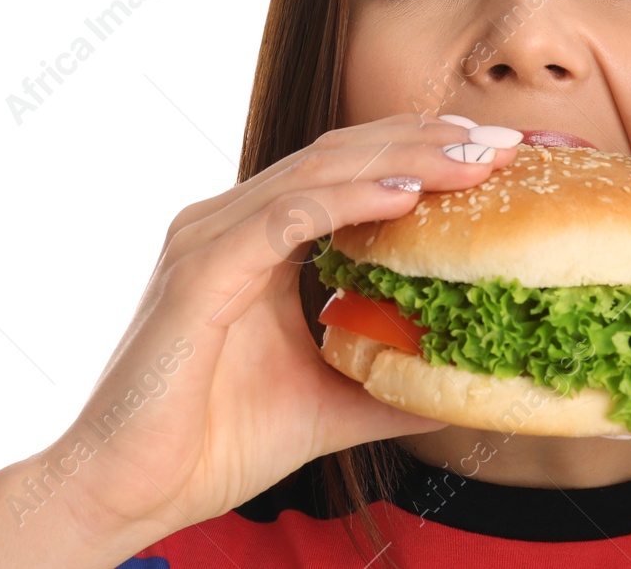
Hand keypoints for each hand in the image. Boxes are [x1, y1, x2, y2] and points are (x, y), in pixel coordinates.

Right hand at [32, 113, 520, 544]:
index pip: (351, 170)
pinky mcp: (199, 272)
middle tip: (505, 141)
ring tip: (474, 158)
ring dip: (404, 158)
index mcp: (257, 238)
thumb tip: (466, 385)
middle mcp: (231, 222)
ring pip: (320, 172)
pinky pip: (283, 219)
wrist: (125, 491)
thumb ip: (390, 380)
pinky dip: (347, 201)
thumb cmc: (208, 442)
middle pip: (344, 154)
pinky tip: (405, 195)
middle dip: (429, 140)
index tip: (498, 155)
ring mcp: (210, 239)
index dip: (423, 152)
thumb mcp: (327, 402)